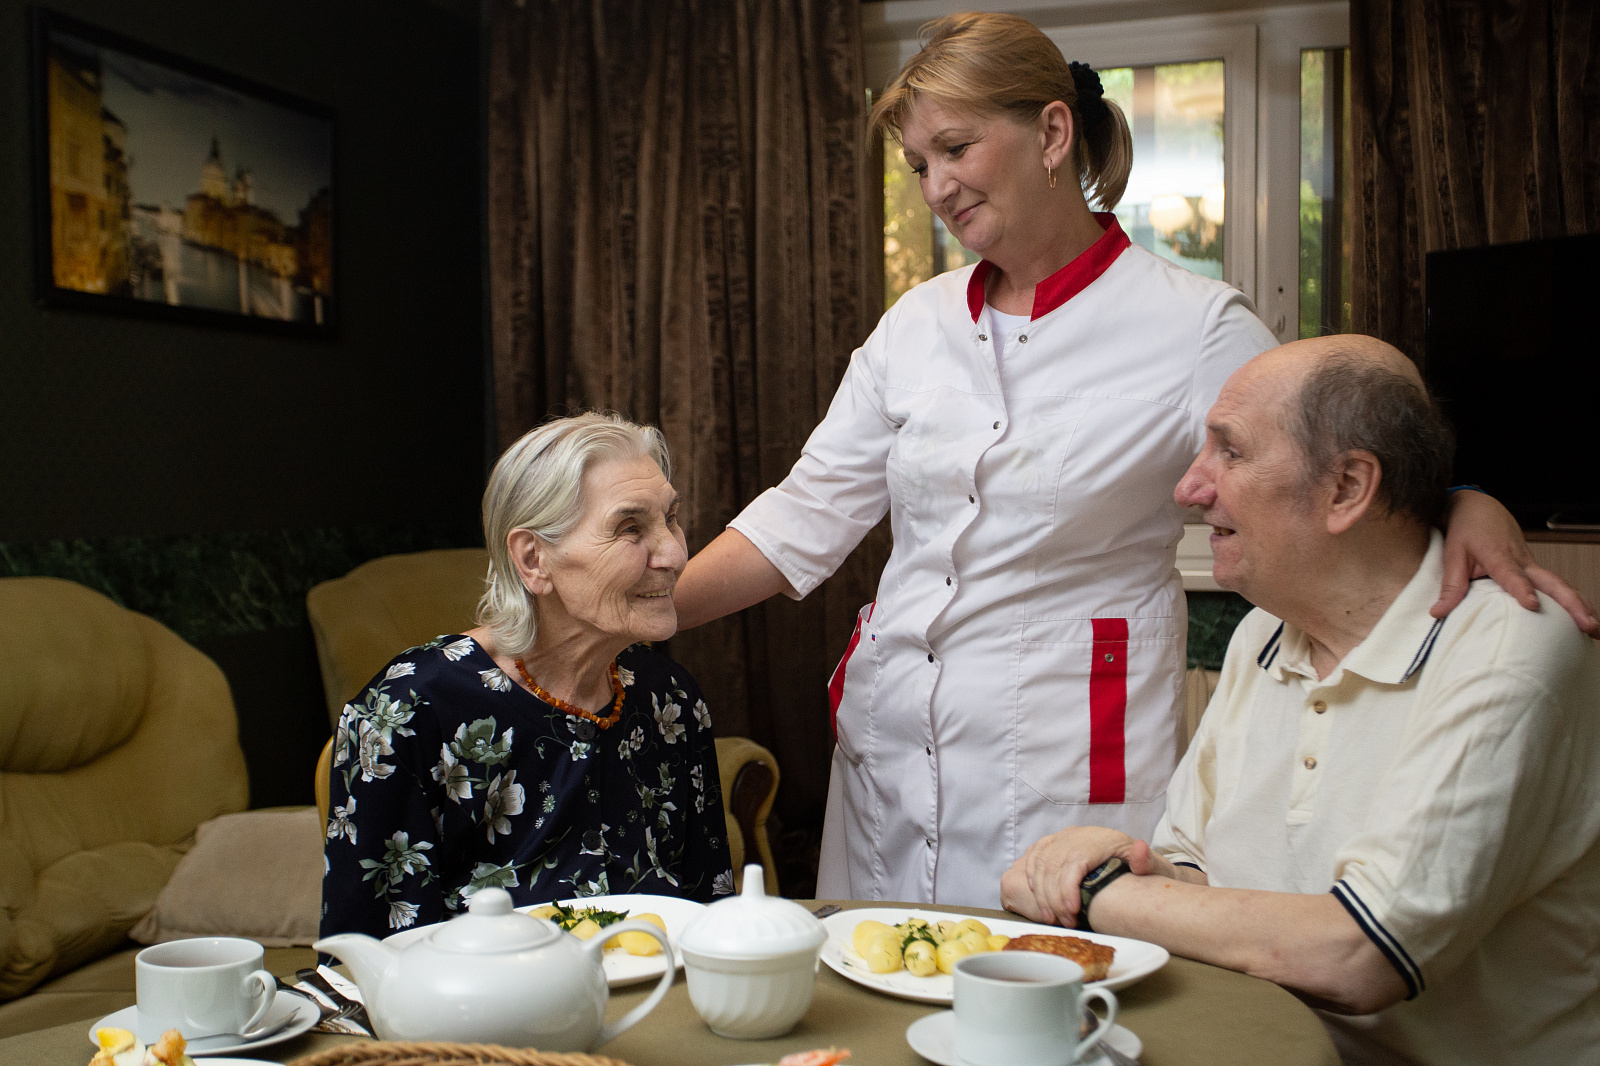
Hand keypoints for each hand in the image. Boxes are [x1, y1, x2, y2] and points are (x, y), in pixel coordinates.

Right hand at [1000, 827, 1154, 926]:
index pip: (1073, 863)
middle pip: (1053, 867)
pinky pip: (1034, 857)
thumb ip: (1145, 860)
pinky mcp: (1051, 842)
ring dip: (1041, 894)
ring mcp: (1061, 838)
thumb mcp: (1148, 860)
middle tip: (1065, 923)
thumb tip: (1140, 851)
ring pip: (1040, 865)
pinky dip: (1032, 877)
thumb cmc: (1136, 863)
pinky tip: (1037, 896)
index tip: (1073, 911)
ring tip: (1052, 918)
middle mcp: (1075, 837)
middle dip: (1054, 899)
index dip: (1068, 888)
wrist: (1127, 849)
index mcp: (1096, 841)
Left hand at [1434, 490, 1598, 636]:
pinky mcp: (1534, 569)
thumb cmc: (1465, 530)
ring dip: (1579, 605)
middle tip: (1588, 626)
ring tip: (1595, 630)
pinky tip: (1583, 619)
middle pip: (1552, 582)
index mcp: (1499, 556)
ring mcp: (1531, 564)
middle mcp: (1522, 561)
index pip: (1512, 575)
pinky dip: (1571, 601)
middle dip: (1572, 604)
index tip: (1533, 605)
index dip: (1522, 589)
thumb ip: (1450, 586)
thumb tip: (1438, 613)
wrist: (1478, 506)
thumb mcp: (1452, 555)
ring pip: (1560, 585)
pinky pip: (1555, 585)